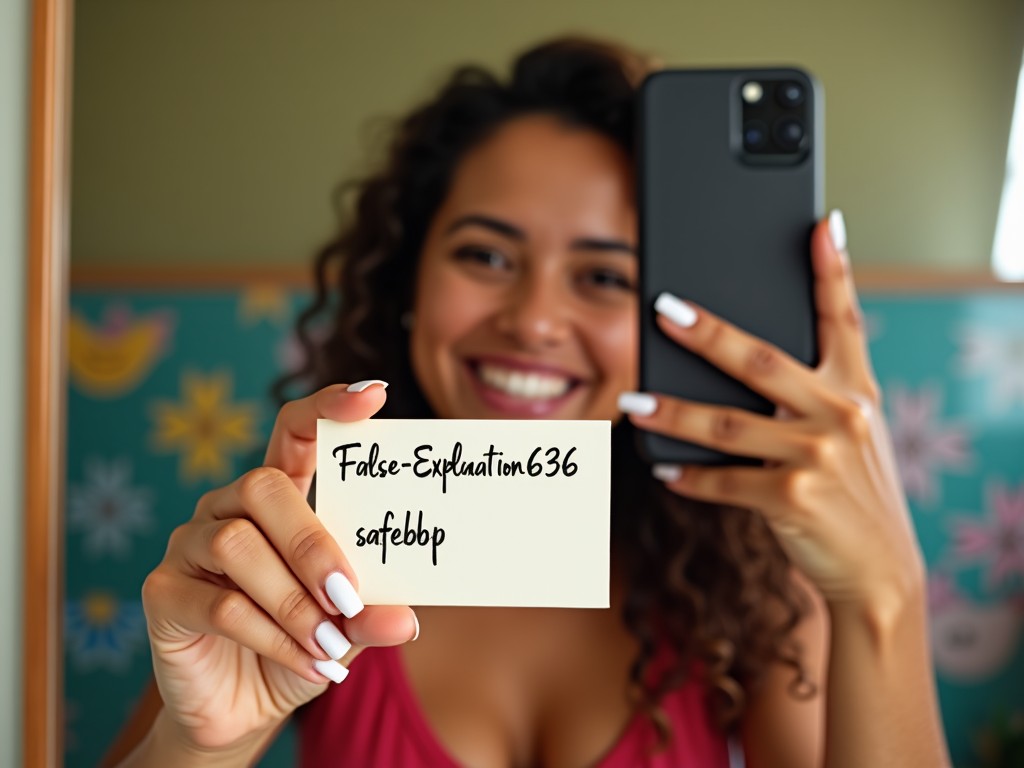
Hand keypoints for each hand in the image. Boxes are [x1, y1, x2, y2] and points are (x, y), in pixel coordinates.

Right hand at [140, 381, 416, 753]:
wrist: (242, 708)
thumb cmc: (300, 645)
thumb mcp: (345, 628)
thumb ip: (370, 613)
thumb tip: (406, 619)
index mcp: (277, 498)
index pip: (296, 431)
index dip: (328, 406)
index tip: (373, 394)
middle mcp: (228, 507)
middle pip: (263, 484)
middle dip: (312, 542)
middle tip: (347, 594)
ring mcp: (189, 545)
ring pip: (236, 544)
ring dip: (292, 600)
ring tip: (328, 641)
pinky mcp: (163, 591)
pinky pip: (218, 603)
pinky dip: (271, 636)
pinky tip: (306, 661)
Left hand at [620, 212, 924, 612]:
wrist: (879, 571)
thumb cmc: (853, 493)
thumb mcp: (854, 434)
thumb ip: (816, 394)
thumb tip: (744, 361)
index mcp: (856, 388)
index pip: (845, 317)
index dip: (833, 268)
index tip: (819, 223)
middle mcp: (842, 413)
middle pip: (762, 360)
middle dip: (708, 333)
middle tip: (663, 309)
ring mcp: (819, 455)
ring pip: (727, 424)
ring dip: (672, 413)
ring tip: (632, 402)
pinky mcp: (795, 498)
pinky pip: (725, 480)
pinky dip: (690, 476)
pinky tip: (663, 468)